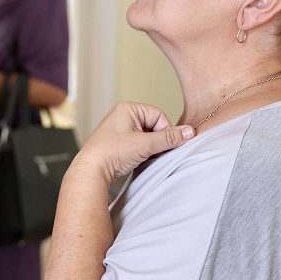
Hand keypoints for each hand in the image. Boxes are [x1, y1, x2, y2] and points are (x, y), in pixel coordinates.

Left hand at [70, 102, 193, 186]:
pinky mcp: (118, 142)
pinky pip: (138, 144)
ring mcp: (119, 129)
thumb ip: (169, 138)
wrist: (90, 171)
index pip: (159, 116)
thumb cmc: (111, 153)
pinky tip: (138, 160)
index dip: (165, 132)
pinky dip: (143, 152)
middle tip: (153, 153)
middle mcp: (122, 115)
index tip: (163, 146)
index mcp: (127, 108)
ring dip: (151, 148)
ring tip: (143, 157)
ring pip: (147, 137)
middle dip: (157, 141)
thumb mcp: (145, 144)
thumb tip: (190, 132)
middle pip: (154, 126)